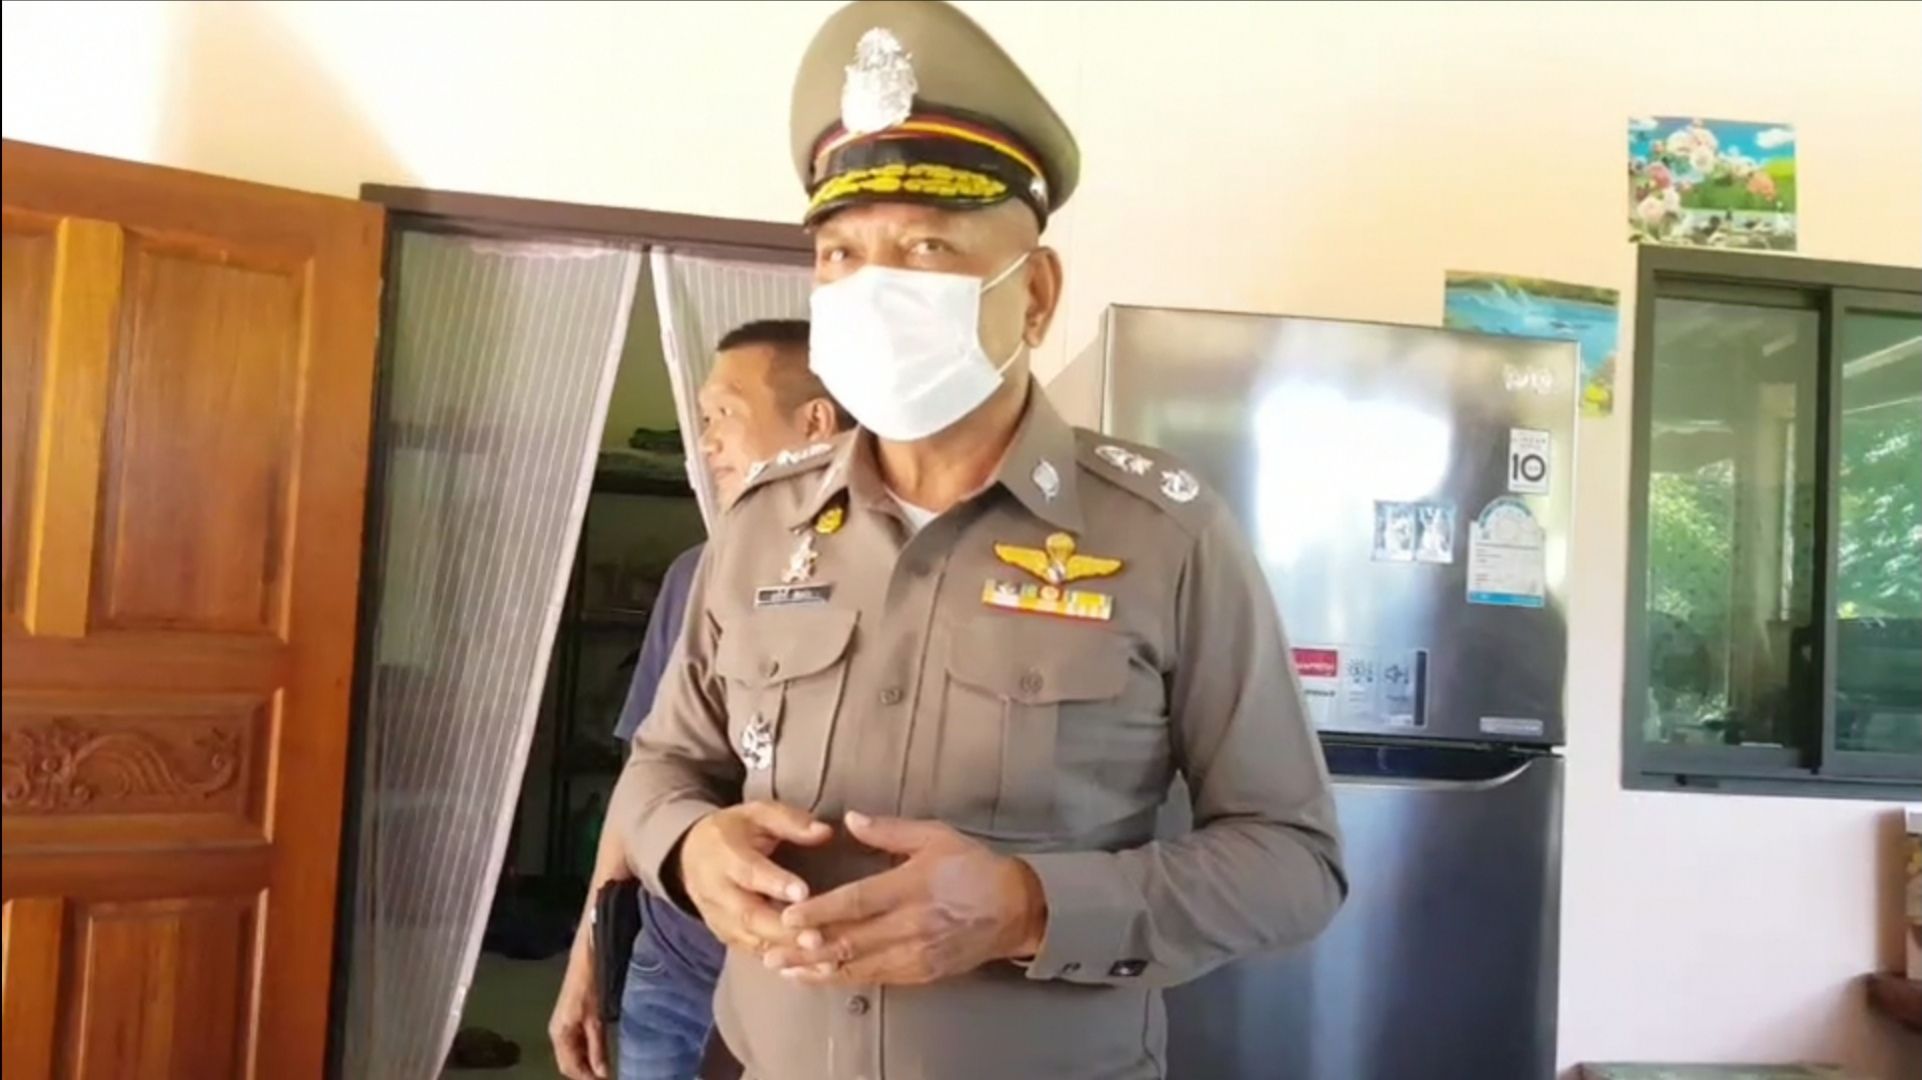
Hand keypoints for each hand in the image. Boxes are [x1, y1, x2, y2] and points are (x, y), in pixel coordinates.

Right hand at [548, 933, 607, 1079]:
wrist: (586, 959)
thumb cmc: (590, 986)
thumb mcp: (596, 1019)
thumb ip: (597, 1048)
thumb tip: (602, 1074)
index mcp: (560, 1035)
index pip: (570, 1068)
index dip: (587, 1079)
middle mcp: (557, 1034)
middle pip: (569, 1064)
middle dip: (585, 1074)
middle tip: (606, 1078)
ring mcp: (562, 1027)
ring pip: (572, 1055)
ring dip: (586, 1065)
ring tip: (604, 1071)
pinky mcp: (569, 1020)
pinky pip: (575, 1044)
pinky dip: (586, 1053)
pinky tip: (598, 1055)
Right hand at [679, 800, 832, 951]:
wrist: (691, 856)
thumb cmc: (734, 831)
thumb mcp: (757, 813)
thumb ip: (789, 821)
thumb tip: (825, 832)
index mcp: (725, 855)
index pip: (749, 871)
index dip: (774, 883)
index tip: (803, 892)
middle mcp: (717, 892)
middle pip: (748, 915)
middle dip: (783, 929)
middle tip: (817, 937)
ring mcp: (719, 919)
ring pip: (752, 940)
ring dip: (787, 952)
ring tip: (823, 959)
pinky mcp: (727, 936)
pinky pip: (754, 953)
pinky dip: (783, 962)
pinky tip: (812, 968)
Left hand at [762, 812, 1046, 986]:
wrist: (1016, 909)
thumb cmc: (974, 867)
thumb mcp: (935, 836)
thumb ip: (890, 830)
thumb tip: (850, 819)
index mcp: (912, 887)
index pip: (858, 902)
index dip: (822, 910)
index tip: (790, 914)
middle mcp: (911, 925)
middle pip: (851, 941)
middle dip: (807, 948)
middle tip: (771, 949)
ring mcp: (916, 953)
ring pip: (859, 966)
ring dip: (818, 969)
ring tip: (784, 969)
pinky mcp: (921, 972)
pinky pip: (876, 979)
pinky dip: (844, 979)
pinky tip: (820, 978)